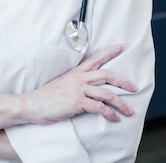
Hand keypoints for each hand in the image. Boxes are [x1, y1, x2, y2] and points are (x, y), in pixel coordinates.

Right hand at [23, 44, 138, 123]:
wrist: (32, 104)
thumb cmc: (45, 97)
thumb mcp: (61, 84)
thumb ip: (75, 84)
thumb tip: (87, 90)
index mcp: (75, 73)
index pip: (94, 58)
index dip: (109, 52)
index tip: (120, 46)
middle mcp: (78, 79)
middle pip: (107, 74)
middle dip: (124, 81)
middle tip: (134, 87)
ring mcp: (78, 90)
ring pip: (107, 93)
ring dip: (121, 103)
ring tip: (129, 111)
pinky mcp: (78, 102)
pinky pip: (100, 107)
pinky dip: (110, 114)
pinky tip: (114, 119)